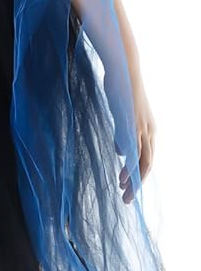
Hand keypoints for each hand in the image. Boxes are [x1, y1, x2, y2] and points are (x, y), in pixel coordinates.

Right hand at [104, 54, 155, 205]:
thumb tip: (120, 152)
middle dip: (137, 184)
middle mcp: (149, 132)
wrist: (123, 71)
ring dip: (134, 181)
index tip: (128, 187)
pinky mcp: (134, 127)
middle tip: (127, 199)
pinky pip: (133, 153)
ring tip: (125, 194)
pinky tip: (123, 179)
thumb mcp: (122, 116)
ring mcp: (143, 130)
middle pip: (147, 165)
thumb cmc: (120, 90)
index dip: (138, 174)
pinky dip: (129, 168)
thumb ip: (122, 134)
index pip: (146, 158)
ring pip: (142, 163)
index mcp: (148, 130)